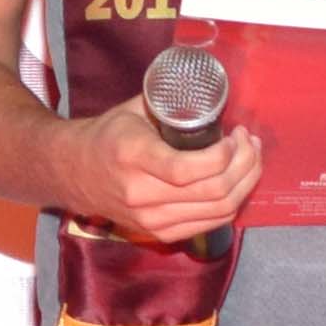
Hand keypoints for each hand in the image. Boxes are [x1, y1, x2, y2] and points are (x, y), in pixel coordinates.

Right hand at [66, 95, 261, 248]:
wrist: (75, 173)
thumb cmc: (108, 135)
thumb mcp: (134, 110)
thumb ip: (172, 103)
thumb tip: (213, 92)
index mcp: (133, 157)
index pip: (188, 170)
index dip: (224, 154)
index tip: (234, 134)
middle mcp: (142, 194)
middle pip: (213, 191)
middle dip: (244, 164)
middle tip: (249, 142)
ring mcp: (151, 219)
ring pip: (219, 210)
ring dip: (245, 182)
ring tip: (250, 158)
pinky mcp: (161, 233)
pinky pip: (212, 223)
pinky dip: (233, 201)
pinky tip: (237, 181)